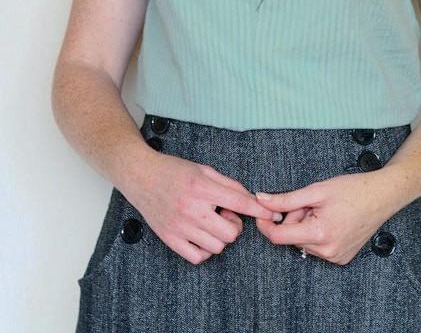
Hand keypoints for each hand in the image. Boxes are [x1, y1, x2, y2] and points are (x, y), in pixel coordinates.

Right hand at [125, 151, 282, 264]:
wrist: (141, 176)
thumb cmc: (173, 170)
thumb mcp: (204, 169)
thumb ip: (228, 185)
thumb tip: (250, 198)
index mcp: (202, 187)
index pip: (240, 202)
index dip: (260, 210)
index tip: (273, 214)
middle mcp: (192, 208)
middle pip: (231, 232)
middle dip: (235, 225)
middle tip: (225, 215)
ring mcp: (180, 226)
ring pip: (216, 247)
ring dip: (220, 237)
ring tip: (210, 223)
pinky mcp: (169, 239)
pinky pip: (198, 257)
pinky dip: (204, 250)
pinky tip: (201, 236)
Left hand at [254, 172, 388, 265]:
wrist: (383, 196)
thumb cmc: (352, 189)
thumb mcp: (316, 190)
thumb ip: (286, 199)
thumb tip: (261, 200)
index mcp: (319, 234)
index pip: (280, 237)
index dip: (266, 224)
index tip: (261, 212)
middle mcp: (328, 251)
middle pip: (293, 238)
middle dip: (294, 219)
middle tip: (309, 202)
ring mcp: (336, 257)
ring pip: (305, 242)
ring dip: (306, 226)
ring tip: (324, 210)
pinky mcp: (342, 258)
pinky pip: (318, 247)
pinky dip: (317, 234)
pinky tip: (332, 220)